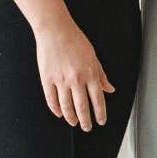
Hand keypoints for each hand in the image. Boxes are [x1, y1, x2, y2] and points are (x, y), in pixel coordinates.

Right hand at [34, 16, 113, 130]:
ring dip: (71, 118)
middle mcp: (76, 79)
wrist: (55, 30)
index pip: (98, 100)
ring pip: (66, 106)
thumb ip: (101, 75)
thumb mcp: (93, 57)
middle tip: (87, 128)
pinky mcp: (47, 79)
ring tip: (74, 122)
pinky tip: (60, 114)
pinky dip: (56, 109)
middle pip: (82, 107)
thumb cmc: (75, 41)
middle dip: (86, 121)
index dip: (100, 113)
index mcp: (90, 74)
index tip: (101, 121)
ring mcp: (60, 80)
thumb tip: (109, 89)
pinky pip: (51, 99)